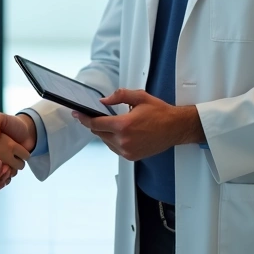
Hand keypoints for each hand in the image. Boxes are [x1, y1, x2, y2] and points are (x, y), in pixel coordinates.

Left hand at [73, 89, 203, 161]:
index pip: (96, 123)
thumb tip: (103, 101)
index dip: (84, 118)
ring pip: (106, 141)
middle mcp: (124, 141)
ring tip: (112, 123)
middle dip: (94, 124)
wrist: (176, 128)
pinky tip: (119, 132)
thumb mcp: (139, 97)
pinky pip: (114, 148)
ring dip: (104, 132)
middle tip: (94, 115)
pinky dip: (112, 140)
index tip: (77, 114)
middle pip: (98, 133)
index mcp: (124, 125)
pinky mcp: (132, 156)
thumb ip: (119, 96)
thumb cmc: (160, 113)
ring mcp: (127, 151)